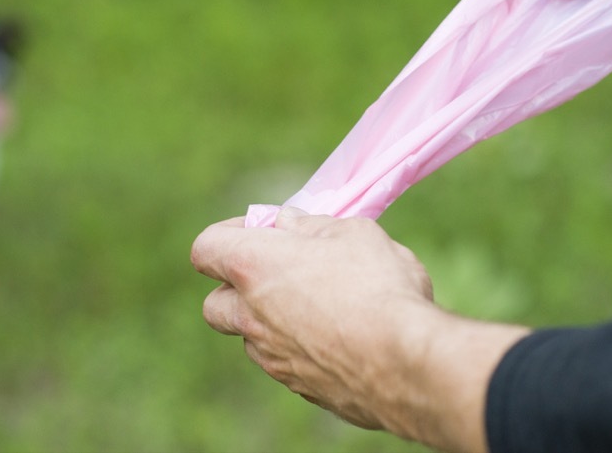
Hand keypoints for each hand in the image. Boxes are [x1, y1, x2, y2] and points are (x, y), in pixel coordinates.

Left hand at [191, 209, 527, 452]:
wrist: (406, 363)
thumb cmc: (379, 285)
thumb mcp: (353, 232)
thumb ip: (312, 227)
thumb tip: (288, 224)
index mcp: (255, 267)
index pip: (205, 249)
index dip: (228, 234)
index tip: (262, 229)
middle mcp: (251, 316)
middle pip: (215, 303)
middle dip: (238, 288)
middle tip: (281, 273)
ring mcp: (273, 358)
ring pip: (252, 337)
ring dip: (271, 320)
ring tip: (322, 305)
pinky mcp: (300, 387)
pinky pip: (286, 362)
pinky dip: (300, 348)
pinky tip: (342, 337)